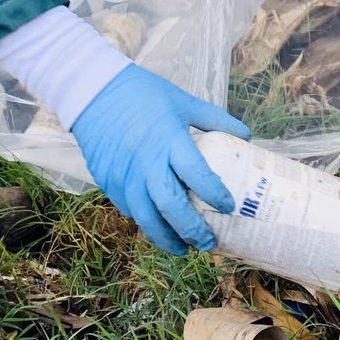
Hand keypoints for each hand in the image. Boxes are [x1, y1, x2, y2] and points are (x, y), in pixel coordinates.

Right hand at [72, 65, 246, 253]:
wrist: (94, 90)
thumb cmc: (143, 93)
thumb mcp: (182, 101)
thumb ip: (214, 119)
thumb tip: (245, 135)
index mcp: (169, 139)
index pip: (196, 174)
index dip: (214, 194)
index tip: (228, 207)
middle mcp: (146, 162)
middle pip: (170, 206)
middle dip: (192, 229)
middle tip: (208, 243)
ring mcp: (123, 174)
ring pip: (145, 217)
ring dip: (166, 237)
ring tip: (182, 248)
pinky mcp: (106, 180)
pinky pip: (127, 208)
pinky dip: (144, 222)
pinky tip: (156, 226)